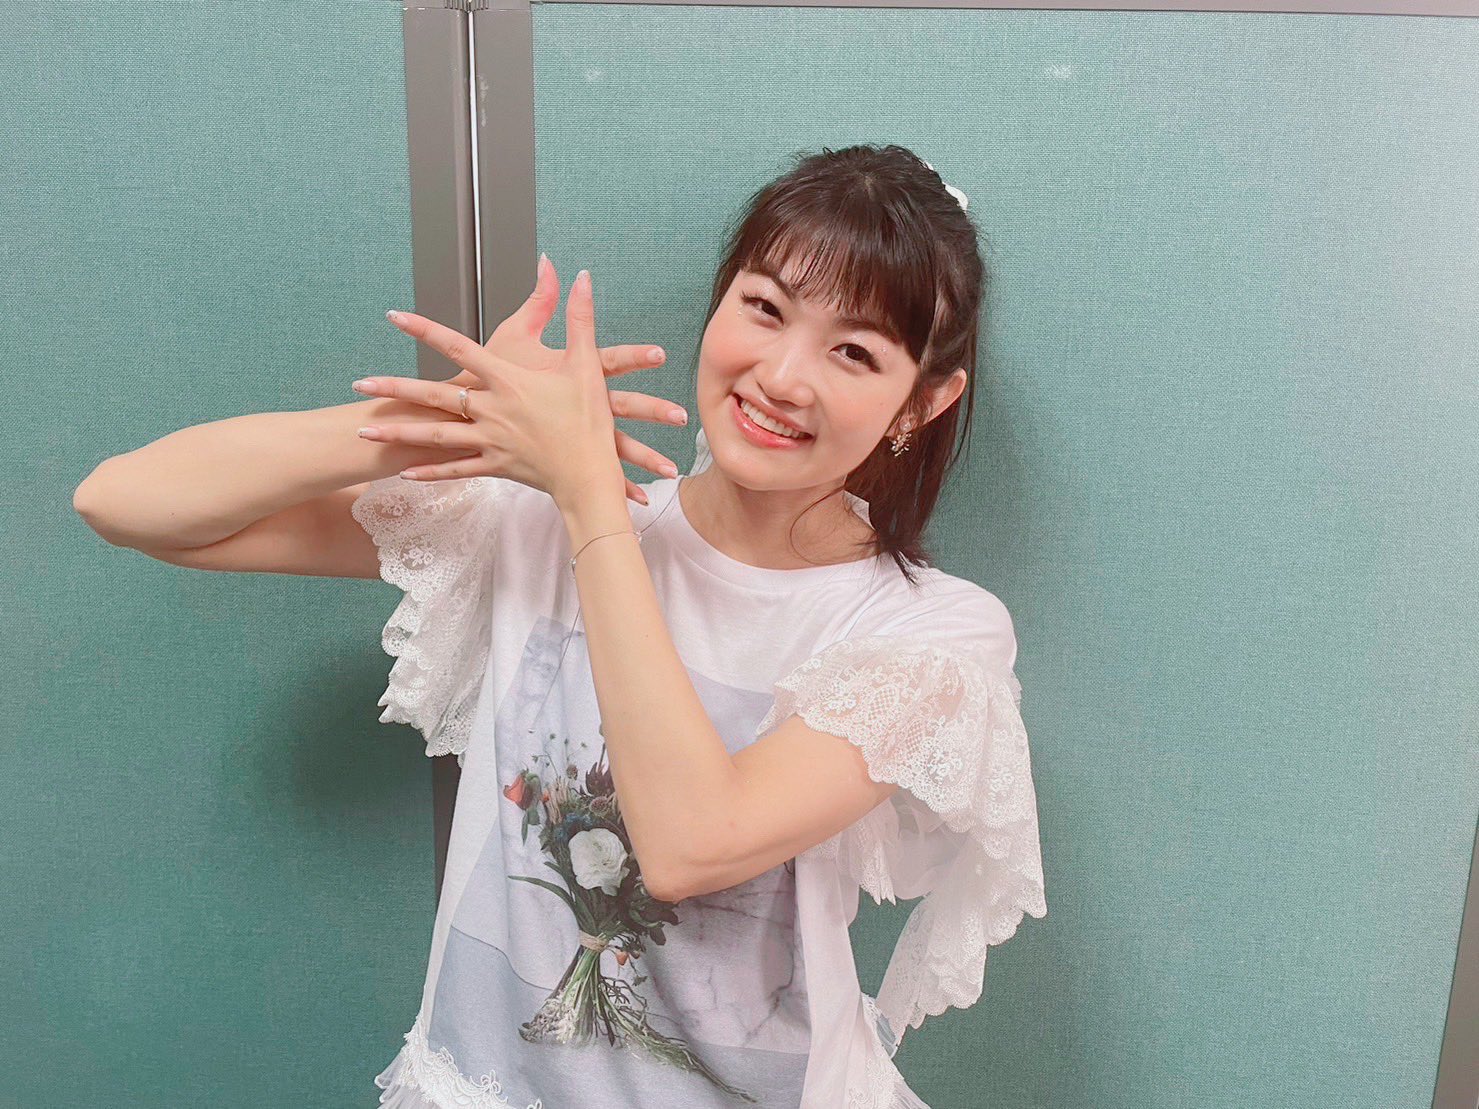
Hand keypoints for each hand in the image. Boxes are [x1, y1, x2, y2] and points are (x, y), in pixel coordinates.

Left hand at [357, 254, 685, 504]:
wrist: (591, 476)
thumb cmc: (590, 421)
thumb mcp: (587, 364)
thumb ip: (579, 317)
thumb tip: (580, 275)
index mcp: (507, 381)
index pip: (458, 347)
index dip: (424, 330)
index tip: (395, 317)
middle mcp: (490, 411)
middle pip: (432, 396)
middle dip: (394, 389)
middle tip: (359, 384)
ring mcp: (489, 442)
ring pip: (434, 436)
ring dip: (397, 433)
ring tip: (364, 430)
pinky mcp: (496, 467)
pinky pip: (456, 469)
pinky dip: (430, 471)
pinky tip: (404, 472)